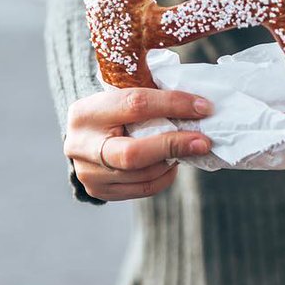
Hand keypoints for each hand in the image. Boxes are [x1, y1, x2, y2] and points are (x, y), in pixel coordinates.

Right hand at [63, 88, 213, 202]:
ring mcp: (88, 173)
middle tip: (203, 142)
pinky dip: (165, 176)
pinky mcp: (99, 191)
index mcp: (86, 112)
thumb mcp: (122, 93)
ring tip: (188, 147)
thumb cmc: (113, 109)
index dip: (173, 105)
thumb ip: (153, 94)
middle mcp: (81, 145)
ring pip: (142, 174)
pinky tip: (172, 162)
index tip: (203, 107)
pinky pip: (143, 189)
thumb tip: (198, 105)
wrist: (83, 136)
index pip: (135, 105)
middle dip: (173, 145)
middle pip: (132, 153)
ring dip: (173, 161)